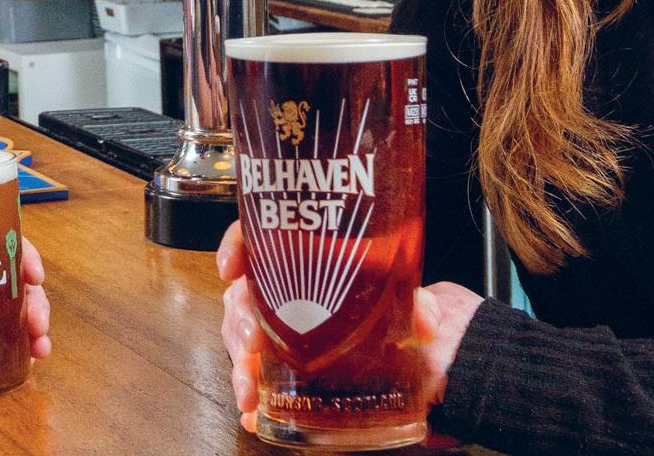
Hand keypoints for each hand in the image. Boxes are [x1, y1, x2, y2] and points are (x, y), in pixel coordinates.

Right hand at [215, 222, 481, 439]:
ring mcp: (277, 329)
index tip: (230, 266)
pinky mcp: (280, 365)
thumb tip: (423, 323)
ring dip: (239, 364)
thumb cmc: (394, 309)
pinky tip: (254, 414)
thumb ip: (413, 303)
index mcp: (303, 260)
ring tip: (249, 388)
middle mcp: (283, 292)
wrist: (412, 347)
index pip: (260, 239)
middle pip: (243, 295)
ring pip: (241, 338)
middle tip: (252, 340)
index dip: (237, 246)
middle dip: (240, 318)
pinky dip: (252, 395)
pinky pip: (255, 376)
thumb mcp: (406, 299)